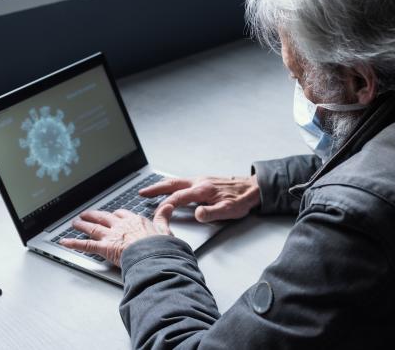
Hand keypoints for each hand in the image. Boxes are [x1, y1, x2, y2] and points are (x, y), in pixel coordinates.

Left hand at [59, 206, 174, 266]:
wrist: (155, 256)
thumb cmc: (161, 246)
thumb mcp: (165, 228)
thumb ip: (164, 216)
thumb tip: (168, 205)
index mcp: (135, 220)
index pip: (122, 214)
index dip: (116, 215)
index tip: (114, 215)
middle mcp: (121, 225)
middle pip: (104, 218)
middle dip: (94, 216)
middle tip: (87, 214)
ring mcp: (111, 236)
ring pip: (93, 228)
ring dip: (82, 225)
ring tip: (75, 223)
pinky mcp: (104, 247)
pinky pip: (86, 245)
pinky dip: (73, 243)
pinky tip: (64, 242)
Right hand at [139, 175, 260, 222]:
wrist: (253, 188)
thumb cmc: (242, 200)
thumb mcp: (229, 210)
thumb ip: (211, 213)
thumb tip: (197, 214)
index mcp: (203, 190)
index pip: (178, 197)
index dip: (165, 204)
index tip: (155, 211)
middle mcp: (199, 182)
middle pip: (172, 184)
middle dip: (155, 188)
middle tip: (141, 192)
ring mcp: (201, 180)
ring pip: (177, 181)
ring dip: (162, 185)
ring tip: (150, 190)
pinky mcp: (204, 181)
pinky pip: (183, 181)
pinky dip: (172, 184)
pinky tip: (171, 188)